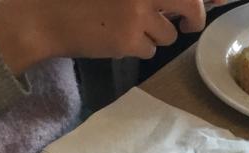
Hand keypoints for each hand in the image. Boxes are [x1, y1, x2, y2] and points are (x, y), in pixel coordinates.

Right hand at [0, 0, 206, 71]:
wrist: (44, 15)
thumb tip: (197, 1)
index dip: (200, 3)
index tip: (204, 7)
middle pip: (191, 5)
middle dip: (193, 17)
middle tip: (188, 23)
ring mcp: (138, 11)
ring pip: (168, 34)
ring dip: (155, 35)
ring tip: (127, 27)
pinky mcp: (129, 38)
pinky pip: (149, 51)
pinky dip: (137, 49)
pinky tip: (115, 38)